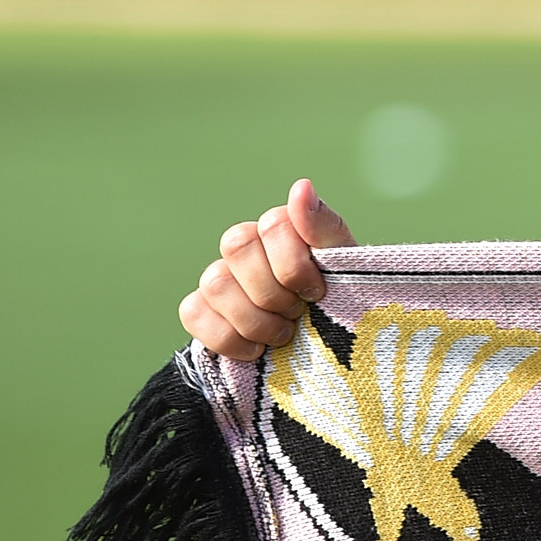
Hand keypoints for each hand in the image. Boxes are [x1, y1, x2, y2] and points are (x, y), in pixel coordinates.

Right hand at [180, 179, 356, 361]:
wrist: (326, 355)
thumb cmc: (341, 305)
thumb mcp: (348, 268)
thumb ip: (325, 227)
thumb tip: (302, 185)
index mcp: (282, 229)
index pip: (273, 223)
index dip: (295, 265)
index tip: (317, 292)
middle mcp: (246, 247)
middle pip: (237, 246)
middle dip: (274, 291)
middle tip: (298, 313)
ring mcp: (220, 277)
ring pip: (215, 282)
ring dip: (255, 320)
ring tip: (282, 335)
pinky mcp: (201, 310)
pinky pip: (193, 313)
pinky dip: (228, 338)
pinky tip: (255, 350)